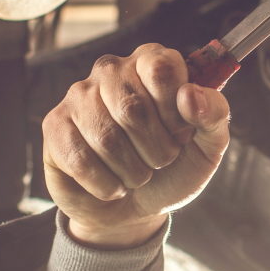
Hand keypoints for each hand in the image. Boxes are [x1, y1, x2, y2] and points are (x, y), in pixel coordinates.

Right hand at [42, 43, 229, 248]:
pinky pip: (80, 159)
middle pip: (134, 108)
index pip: (162, 69)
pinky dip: (106, 185)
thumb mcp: (208, 146)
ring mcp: (78, 96)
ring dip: (132, 171)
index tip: (181, 134)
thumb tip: (190, 95)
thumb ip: (214, 115)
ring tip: (136, 173)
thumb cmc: (172, 169)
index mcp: (151, 62)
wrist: (134, 209)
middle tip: (159, 160)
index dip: (176, 113)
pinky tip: (111, 184)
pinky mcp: (54, 125)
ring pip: (106, 138)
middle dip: (157, 150)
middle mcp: (111, 70)